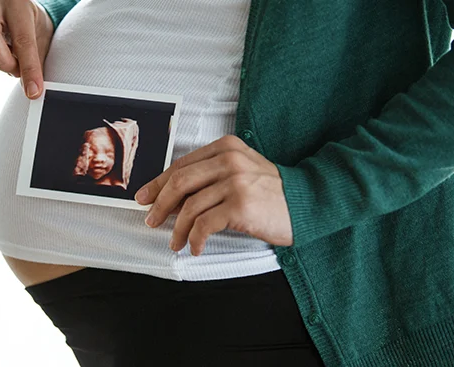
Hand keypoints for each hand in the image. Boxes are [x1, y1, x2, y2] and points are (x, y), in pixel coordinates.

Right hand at [0, 0, 53, 98]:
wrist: (17, 8)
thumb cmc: (31, 22)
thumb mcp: (42, 37)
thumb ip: (36, 61)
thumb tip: (30, 89)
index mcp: (17, 4)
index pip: (22, 39)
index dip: (28, 68)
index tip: (33, 90)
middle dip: (3, 63)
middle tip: (16, 71)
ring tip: (7, 59)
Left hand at [135, 135, 292, 255]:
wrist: (308, 203)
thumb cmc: (271, 192)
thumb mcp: (241, 172)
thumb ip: (210, 177)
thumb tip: (170, 197)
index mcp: (226, 148)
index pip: (182, 165)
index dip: (158, 183)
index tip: (145, 197)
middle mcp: (229, 161)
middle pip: (180, 182)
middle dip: (160, 204)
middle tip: (151, 220)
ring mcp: (235, 182)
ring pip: (190, 206)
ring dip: (178, 229)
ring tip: (176, 242)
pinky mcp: (241, 205)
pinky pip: (205, 224)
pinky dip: (195, 239)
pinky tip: (196, 247)